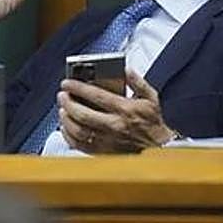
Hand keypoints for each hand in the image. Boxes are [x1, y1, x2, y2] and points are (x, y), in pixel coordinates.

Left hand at [57, 70, 175, 152]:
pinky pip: (81, 146)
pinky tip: (66, 127)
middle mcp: (114, 125)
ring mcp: (108, 140)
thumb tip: (125, 69)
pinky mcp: (104, 152)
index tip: (67, 82)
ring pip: (79, 131)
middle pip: (83, 114)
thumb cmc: (153, 122)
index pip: (96, 96)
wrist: (160, 149)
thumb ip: (137, 81)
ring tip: (61, 109)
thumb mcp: (150, 97)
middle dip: (68, 103)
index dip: (78, 87)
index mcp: (124, 109)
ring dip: (66, 119)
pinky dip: (69, 137)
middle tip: (61, 95)